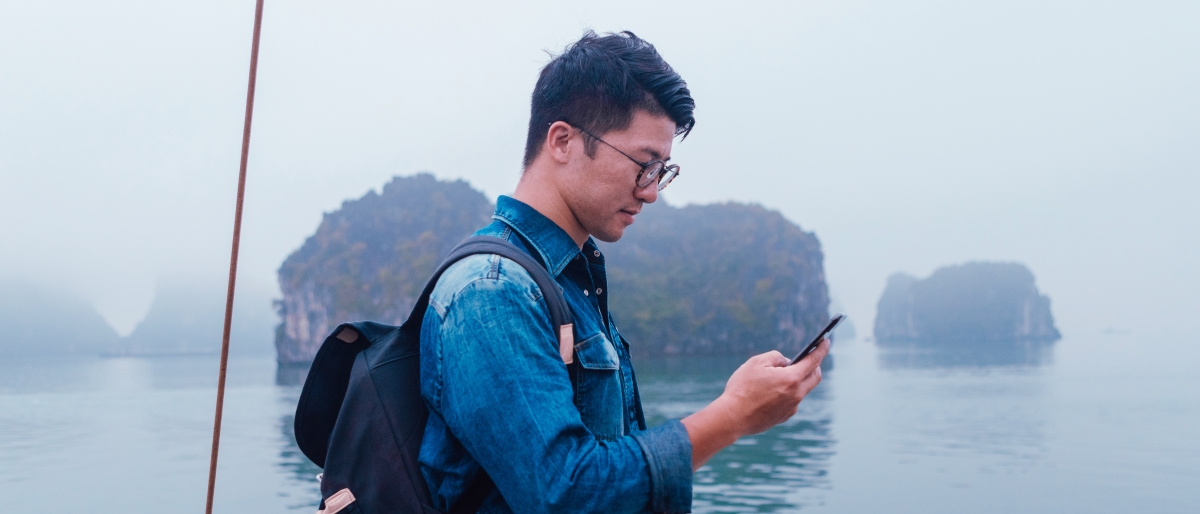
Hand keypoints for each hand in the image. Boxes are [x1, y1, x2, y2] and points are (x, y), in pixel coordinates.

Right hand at [682, 339, 828, 468]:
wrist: (732, 417)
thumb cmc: (742, 388)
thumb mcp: (756, 363)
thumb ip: (776, 357)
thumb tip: (786, 362)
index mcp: (791, 379)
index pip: (813, 361)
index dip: (821, 349)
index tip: (826, 341)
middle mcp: (796, 395)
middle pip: (815, 378)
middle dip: (815, 366)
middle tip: (809, 358)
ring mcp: (791, 408)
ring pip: (802, 390)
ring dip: (797, 380)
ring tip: (782, 375)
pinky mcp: (783, 417)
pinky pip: (791, 401)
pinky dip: (787, 393)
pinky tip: (773, 392)